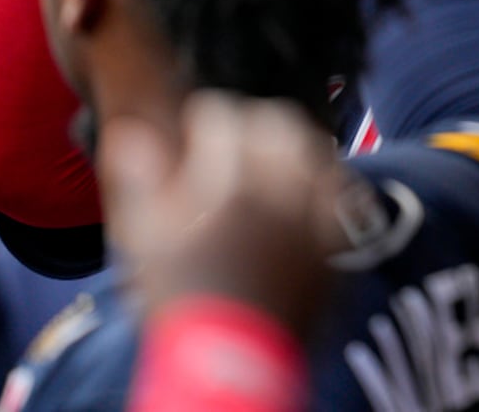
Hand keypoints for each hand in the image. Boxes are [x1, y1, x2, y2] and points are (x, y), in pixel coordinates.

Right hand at [99, 91, 351, 337]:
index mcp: (230, 178)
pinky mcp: (337, 241)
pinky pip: (344, 191)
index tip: (198, 130)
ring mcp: (315, 212)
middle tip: (238, 140)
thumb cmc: (181, 300)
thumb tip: (134, 137)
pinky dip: (328, 182)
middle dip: (255, 124)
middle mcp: (281, 186)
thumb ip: (141, 179)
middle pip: (278, 122)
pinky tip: (311, 192)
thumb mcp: (144, 238)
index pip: (223, 116)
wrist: (230, 361)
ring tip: (275, 162)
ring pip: (316, 150)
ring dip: (294, 147)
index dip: (206, 119)